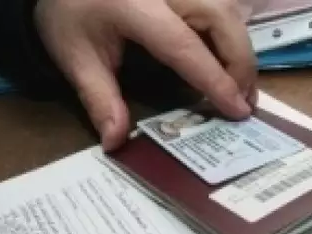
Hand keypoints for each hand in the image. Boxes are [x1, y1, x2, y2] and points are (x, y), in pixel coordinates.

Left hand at [34, 0, 259, 149]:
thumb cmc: (67, 14)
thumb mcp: (75, 58)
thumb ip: (99, 99)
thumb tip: (116, 141)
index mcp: (136, 6)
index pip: (184, 45)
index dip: (214, 79)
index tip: (237, 109)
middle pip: (223, 18)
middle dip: (241, 63)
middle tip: (244, 105)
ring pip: (229, 9)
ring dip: (240, 49)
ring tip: (240, 89)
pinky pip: (220, 7)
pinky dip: (229, 36)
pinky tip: (227, 64)